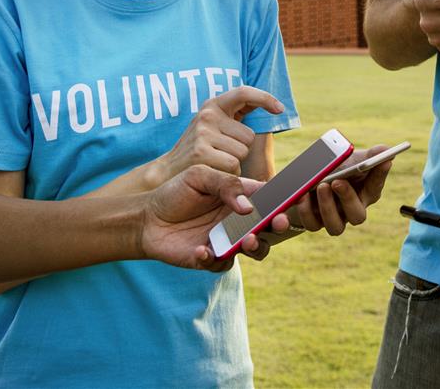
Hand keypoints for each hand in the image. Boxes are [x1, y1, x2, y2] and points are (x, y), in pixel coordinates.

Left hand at [139, 164, 290, 271]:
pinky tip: (200, 250)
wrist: (146, 219)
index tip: (293, 199)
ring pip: (256, 248)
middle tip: (278, 222)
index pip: (270, 197)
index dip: (285, 199)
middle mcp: (239, 219)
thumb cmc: (174, 192)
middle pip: (270, 226)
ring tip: (246, 240)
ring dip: (257, 246)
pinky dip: (214, 259)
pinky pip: (223, 263)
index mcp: (241, 196)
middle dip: (279, 225)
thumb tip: (248, 207)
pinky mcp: (212, 258)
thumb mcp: (199, 176)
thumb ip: (226, 185)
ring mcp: (228, 240)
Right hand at [152, 85, 284, 184]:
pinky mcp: (201, 152)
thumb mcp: (213, 126)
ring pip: (242, 152)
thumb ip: (235, 118)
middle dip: (241, 149)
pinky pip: (233, 166)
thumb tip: (274, 107)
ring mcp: (203, 133)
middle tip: (220, 153)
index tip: (280, 109)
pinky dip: (228, 174)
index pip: (244, 92)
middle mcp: (208, 115)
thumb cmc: (199, 149)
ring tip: (215, 162)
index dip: (265, 98)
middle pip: (249, 135)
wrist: (168, 171)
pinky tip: (212, 171)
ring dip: (235, 163)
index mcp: (213, 105)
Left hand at [291, 145, 395, 235]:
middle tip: (337, 182)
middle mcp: (351, 210)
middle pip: (357, 216)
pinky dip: (306, 210)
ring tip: (321, 185)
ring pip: (335, 227)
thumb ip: (368, 156)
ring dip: (327, 207)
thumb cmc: (337, 168)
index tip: (383, 161)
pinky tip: (302, 194)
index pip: (376, 187)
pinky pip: (312, 224)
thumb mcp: (351, 158)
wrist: (310, 178)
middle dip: (348, 199)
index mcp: (365, 193)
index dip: (380, 175)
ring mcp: (334, 218)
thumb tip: (385, 149)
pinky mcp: (315, 222)